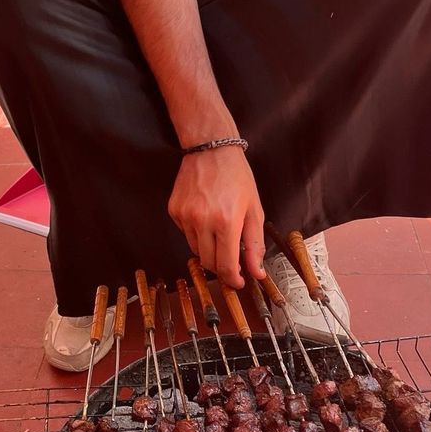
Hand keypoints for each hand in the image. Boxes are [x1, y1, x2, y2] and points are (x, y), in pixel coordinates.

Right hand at [168, 146, 265, 288]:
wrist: (211, 149)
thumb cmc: (236, 176)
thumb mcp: (254, 210)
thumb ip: (254, 244)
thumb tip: (257, 271)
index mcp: (226, 221)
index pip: (225, 265)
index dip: (232, 279)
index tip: (238, 282)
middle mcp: (203, 221)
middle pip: (208, 262)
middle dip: (221, 266)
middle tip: (231, 260)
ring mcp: (185, 216)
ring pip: (195, 250)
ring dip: (209, 248)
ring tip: (218, 229)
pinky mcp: (174, 211)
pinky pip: (185, 234)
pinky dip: (196, 233)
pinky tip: (205, 216)